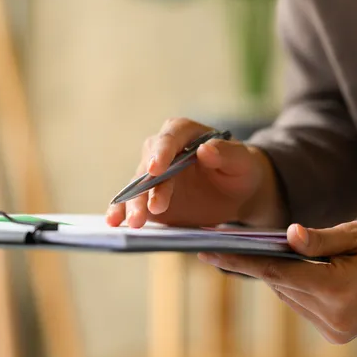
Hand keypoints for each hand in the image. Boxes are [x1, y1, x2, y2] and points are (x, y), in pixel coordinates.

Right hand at [106, 118, 284, 228]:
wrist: (235, 194)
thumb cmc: (240, 170)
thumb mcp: (242, 162)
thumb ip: (227, 154)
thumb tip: (205, 150)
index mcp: (184, 133)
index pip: (170, 137)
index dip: (162, 152)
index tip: (157, 169)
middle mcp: (162, 151)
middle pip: (149, 165)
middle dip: (146, 188)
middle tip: (150, 209)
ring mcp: (152, 176)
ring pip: (137, 187)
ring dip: (131, 204)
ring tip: (131, 222)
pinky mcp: (147, 197)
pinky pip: (131, 203)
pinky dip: (122, 212)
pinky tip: (114, 222)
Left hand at [197, 221, 356, 343]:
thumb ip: (318, 240)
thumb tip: (285, 237)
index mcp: (337, 290)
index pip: (274, 273)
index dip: (239, 261)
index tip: (207, 252)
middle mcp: (334, 317)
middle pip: (280, 285)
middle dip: (259, 263)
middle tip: (233, 242)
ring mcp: (337, 330)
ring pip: (289, 297)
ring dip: (281, 277)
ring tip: (273, 252)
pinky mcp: (339, 334)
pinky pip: (304, 306)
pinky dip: (298, 289)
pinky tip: (304, 272)